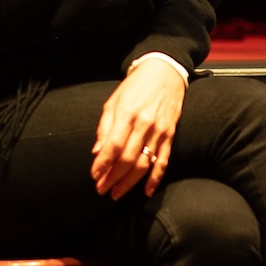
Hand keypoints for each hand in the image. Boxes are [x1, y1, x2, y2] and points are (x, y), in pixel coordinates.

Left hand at [90, 59, 186, 199]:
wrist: (165, 72)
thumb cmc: (135, 86)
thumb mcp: (114, 101)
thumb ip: (105, 127)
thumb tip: (97, 152)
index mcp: (127, 114)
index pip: (113, 146)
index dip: (102, 164)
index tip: (94, 176)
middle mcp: (144, 124)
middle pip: (127, 159)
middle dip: (113, 178)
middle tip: (102, 189)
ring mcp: (159, 131)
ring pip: (144, 164)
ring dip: (129, 182)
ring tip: (117, 193)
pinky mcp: (170, 135)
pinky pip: (163, 161)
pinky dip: (155, 178)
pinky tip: (146, 191)